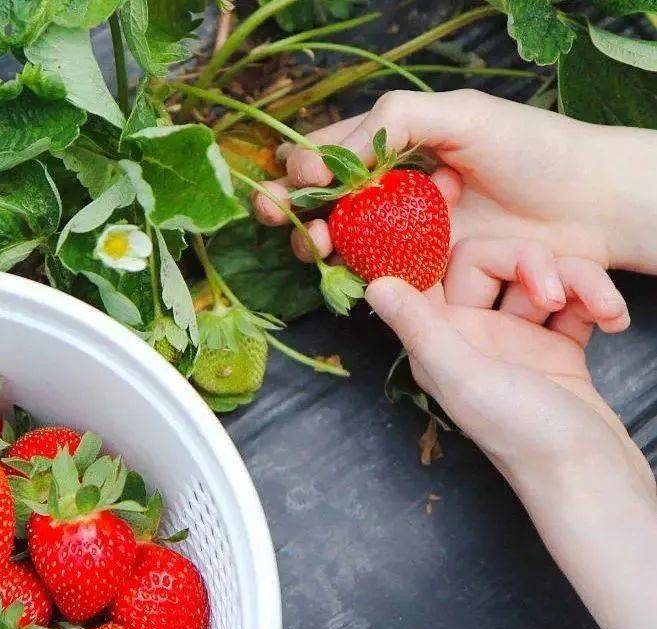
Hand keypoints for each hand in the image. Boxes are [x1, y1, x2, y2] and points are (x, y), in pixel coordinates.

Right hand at [252, 89, 656, 276]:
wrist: (592, 205)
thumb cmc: (535, 149)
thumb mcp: (462, 114)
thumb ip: (396, 119)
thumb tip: (334, 154)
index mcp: (397, 144)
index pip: (329, 151)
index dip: (305, 164)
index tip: (311, 173)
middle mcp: (393, 191)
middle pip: (321, 200)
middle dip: (288, 207)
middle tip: (276, 214)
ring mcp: (406, 234)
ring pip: (339, 240)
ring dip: (312, 240)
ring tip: (316, 242)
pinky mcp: (424, 274)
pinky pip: (374, 275)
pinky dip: (350, 272)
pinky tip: (342, 264)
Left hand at [365, 237, 648, 496]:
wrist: (593, 477)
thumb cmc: (524, 436)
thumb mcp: (463, 377)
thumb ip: (420, 329)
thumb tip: (375, 286)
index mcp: (438, 340)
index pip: (425, 272)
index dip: (432, 241)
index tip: (451, 201)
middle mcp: (471, 335)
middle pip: (489, 261)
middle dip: (530, 262)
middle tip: (553, 294)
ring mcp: (516, 338)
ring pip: (537, 274)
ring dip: (577, 281)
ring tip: (604, 312)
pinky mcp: (558, 345)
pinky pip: (572, 298)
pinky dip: (596, 301)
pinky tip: (615, 320)